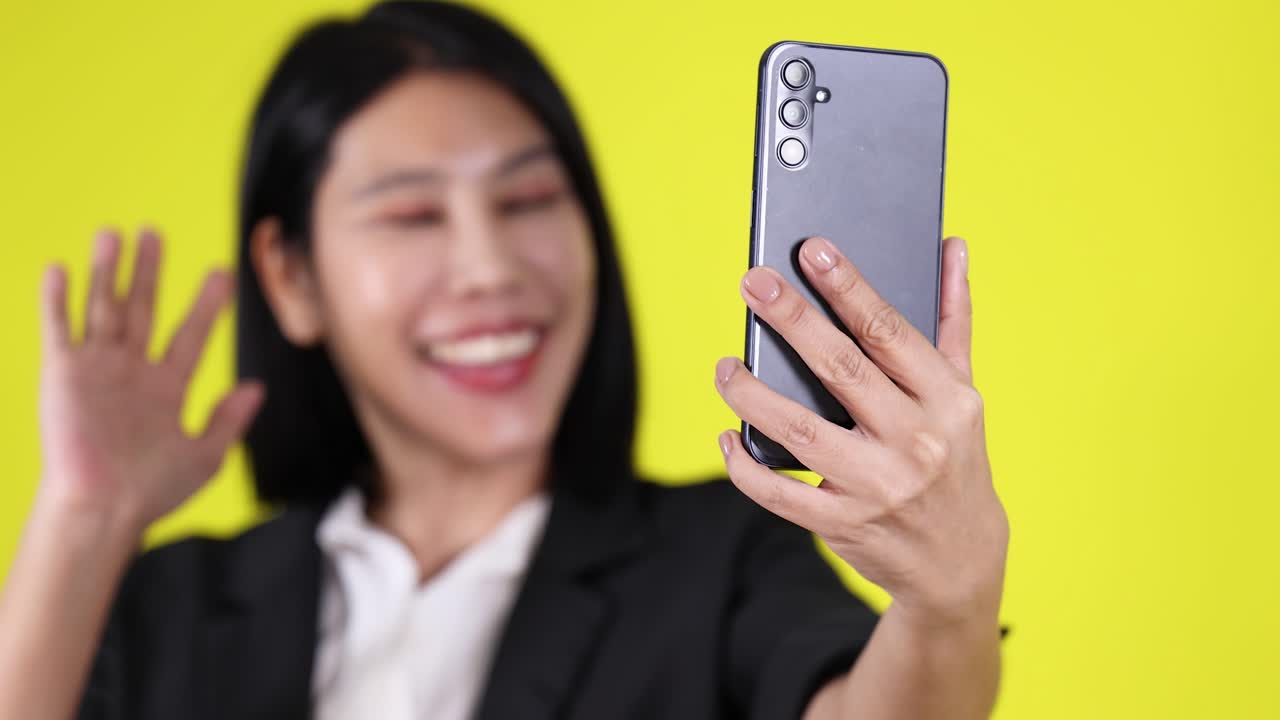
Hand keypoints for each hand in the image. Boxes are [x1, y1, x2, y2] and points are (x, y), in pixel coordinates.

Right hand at [36, 226, 263, 531]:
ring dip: (106, 273)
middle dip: (148, 272)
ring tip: (114, 234)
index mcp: (166, 387)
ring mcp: (97, 370)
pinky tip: (61, 269)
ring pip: (103, 309)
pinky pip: (59, 331)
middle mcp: (131, 372)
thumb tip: (257, 387)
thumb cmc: (153, 492)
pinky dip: (58, 301)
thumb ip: (229, 419)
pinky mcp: (62, 376)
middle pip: (142, 310)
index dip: (207, 306)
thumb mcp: (204, 454)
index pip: (191, 335)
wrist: (105, 510)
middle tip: (154, 232)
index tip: (222, 273)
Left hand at [715, 236, 1007, 626]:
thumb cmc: (955, 458)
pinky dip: (743, 464)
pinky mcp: (843, 525)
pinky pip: (778, 492)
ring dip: (751, 394)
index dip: (850, 288)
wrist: (960, 562)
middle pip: (841, 370)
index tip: (813, 250)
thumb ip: (953, 319)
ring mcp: (878, 487)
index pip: (890, 333)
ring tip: (725, 366)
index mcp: (948, 400)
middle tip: (753, 282)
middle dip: (793, 320)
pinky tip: (726, 434)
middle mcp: (916, 441)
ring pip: (799, 431)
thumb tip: (951, 245)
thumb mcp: (964, 393)